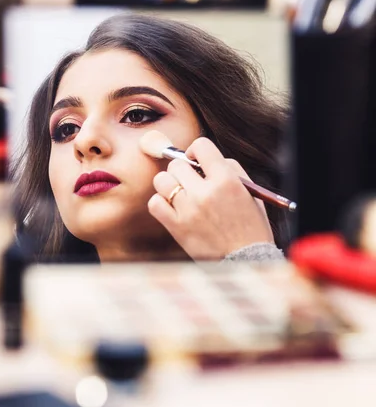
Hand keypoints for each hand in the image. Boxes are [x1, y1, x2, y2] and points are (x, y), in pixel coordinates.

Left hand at [147, 137, 273, 260]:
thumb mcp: (250, 192)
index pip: (200, 146)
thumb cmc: (250, 226)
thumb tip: (202, 157)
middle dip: (183, 171)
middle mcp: (204, 192)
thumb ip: (229, 169)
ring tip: (180, 195)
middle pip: (177, 164)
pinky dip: (160, 203)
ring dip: (169, 185)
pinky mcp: (176, 227)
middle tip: (191, 183)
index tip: (196, 161)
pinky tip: (172, 208)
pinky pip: (154, 203)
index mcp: (226, 180)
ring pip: (162, 181)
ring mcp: (188, 210)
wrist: (246, 260)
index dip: (195, 151)